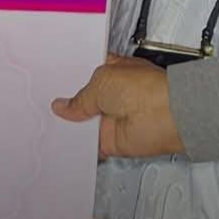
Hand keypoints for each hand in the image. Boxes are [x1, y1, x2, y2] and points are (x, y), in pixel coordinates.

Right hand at [53, 54, 184, 158]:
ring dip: (73, 126)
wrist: (167, 116)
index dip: (70, 80)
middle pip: (83, 102)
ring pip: (85, 124)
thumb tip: (63, 106)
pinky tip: (66, 141)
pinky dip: (80, 146)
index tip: (54, 85)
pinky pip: (90, 146)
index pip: (86, 75)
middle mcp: (114, 96)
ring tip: (53, 123)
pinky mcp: (113, 140)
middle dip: (68, 105)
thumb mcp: (100, 81)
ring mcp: (113, 118)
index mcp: (113, 71)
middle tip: (51, 106)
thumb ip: (78, 97)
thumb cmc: (147, 89)